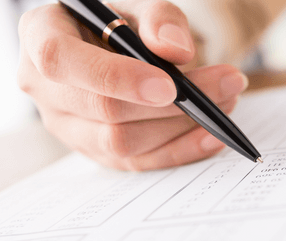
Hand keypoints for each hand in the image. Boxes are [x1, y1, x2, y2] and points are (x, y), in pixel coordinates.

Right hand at [17, 0, 247, 170]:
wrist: (109, 50)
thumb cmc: (118, 24)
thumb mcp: (137, 7)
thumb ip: (158, 18)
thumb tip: (178, 51)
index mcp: (41, 37)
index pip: (62, 61)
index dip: (117, 77)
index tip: (169, 85)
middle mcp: (45, 89)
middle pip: (105, 110)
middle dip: (173, 105)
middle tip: (226, 85)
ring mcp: (69, 127)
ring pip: (124, 143)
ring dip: (183, 127)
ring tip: (226, 100)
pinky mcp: (97, 152)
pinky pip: (140, 162)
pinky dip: (182, 150)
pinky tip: (213, 136)